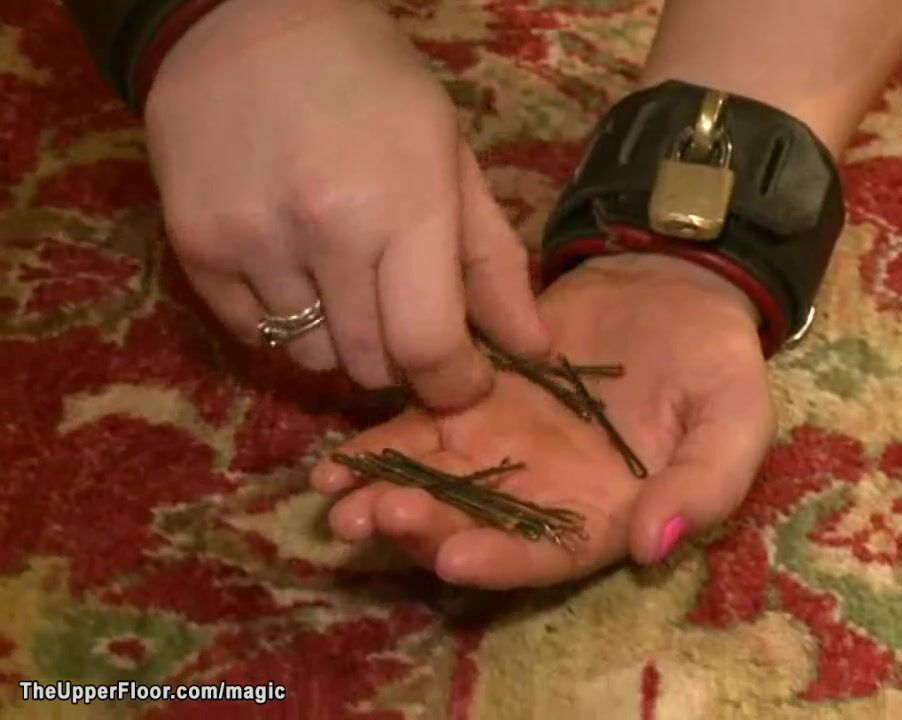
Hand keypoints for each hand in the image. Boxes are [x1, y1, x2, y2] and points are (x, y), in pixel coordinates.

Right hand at [145, 0, 546, 406]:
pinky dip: (284, 320)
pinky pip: (254, 334)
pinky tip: (293, 264)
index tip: (462, 380)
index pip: (428, 347)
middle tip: (403, 315)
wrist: (248, 20)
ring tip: (343, 276)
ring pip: (311, 357)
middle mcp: (327, 231)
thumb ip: (493, 261)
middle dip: (401, 358)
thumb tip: (534, 350)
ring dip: (340, 339)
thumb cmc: (375, 88)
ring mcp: (253, 241)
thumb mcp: (451, 159)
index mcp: (406, 205)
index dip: (453, 384)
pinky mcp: (195, 247)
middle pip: (370, 364)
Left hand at [309, 254, 775, 588]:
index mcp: (606, 515)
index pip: (549, 555)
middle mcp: (546, 495)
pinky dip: (378, 447)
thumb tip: (652, 547)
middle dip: (422, 528)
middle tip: (370, 519)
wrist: (679, 288)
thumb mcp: (736, 421)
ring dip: (385, 495)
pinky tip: (335, 461)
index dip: (503, 561)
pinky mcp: (476, 398)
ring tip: (337, 499)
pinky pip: (421, 428)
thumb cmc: (717, 364)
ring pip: (438, 482)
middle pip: (477, 526)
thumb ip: (705, 485)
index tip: (455, 559)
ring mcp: (506, 448)